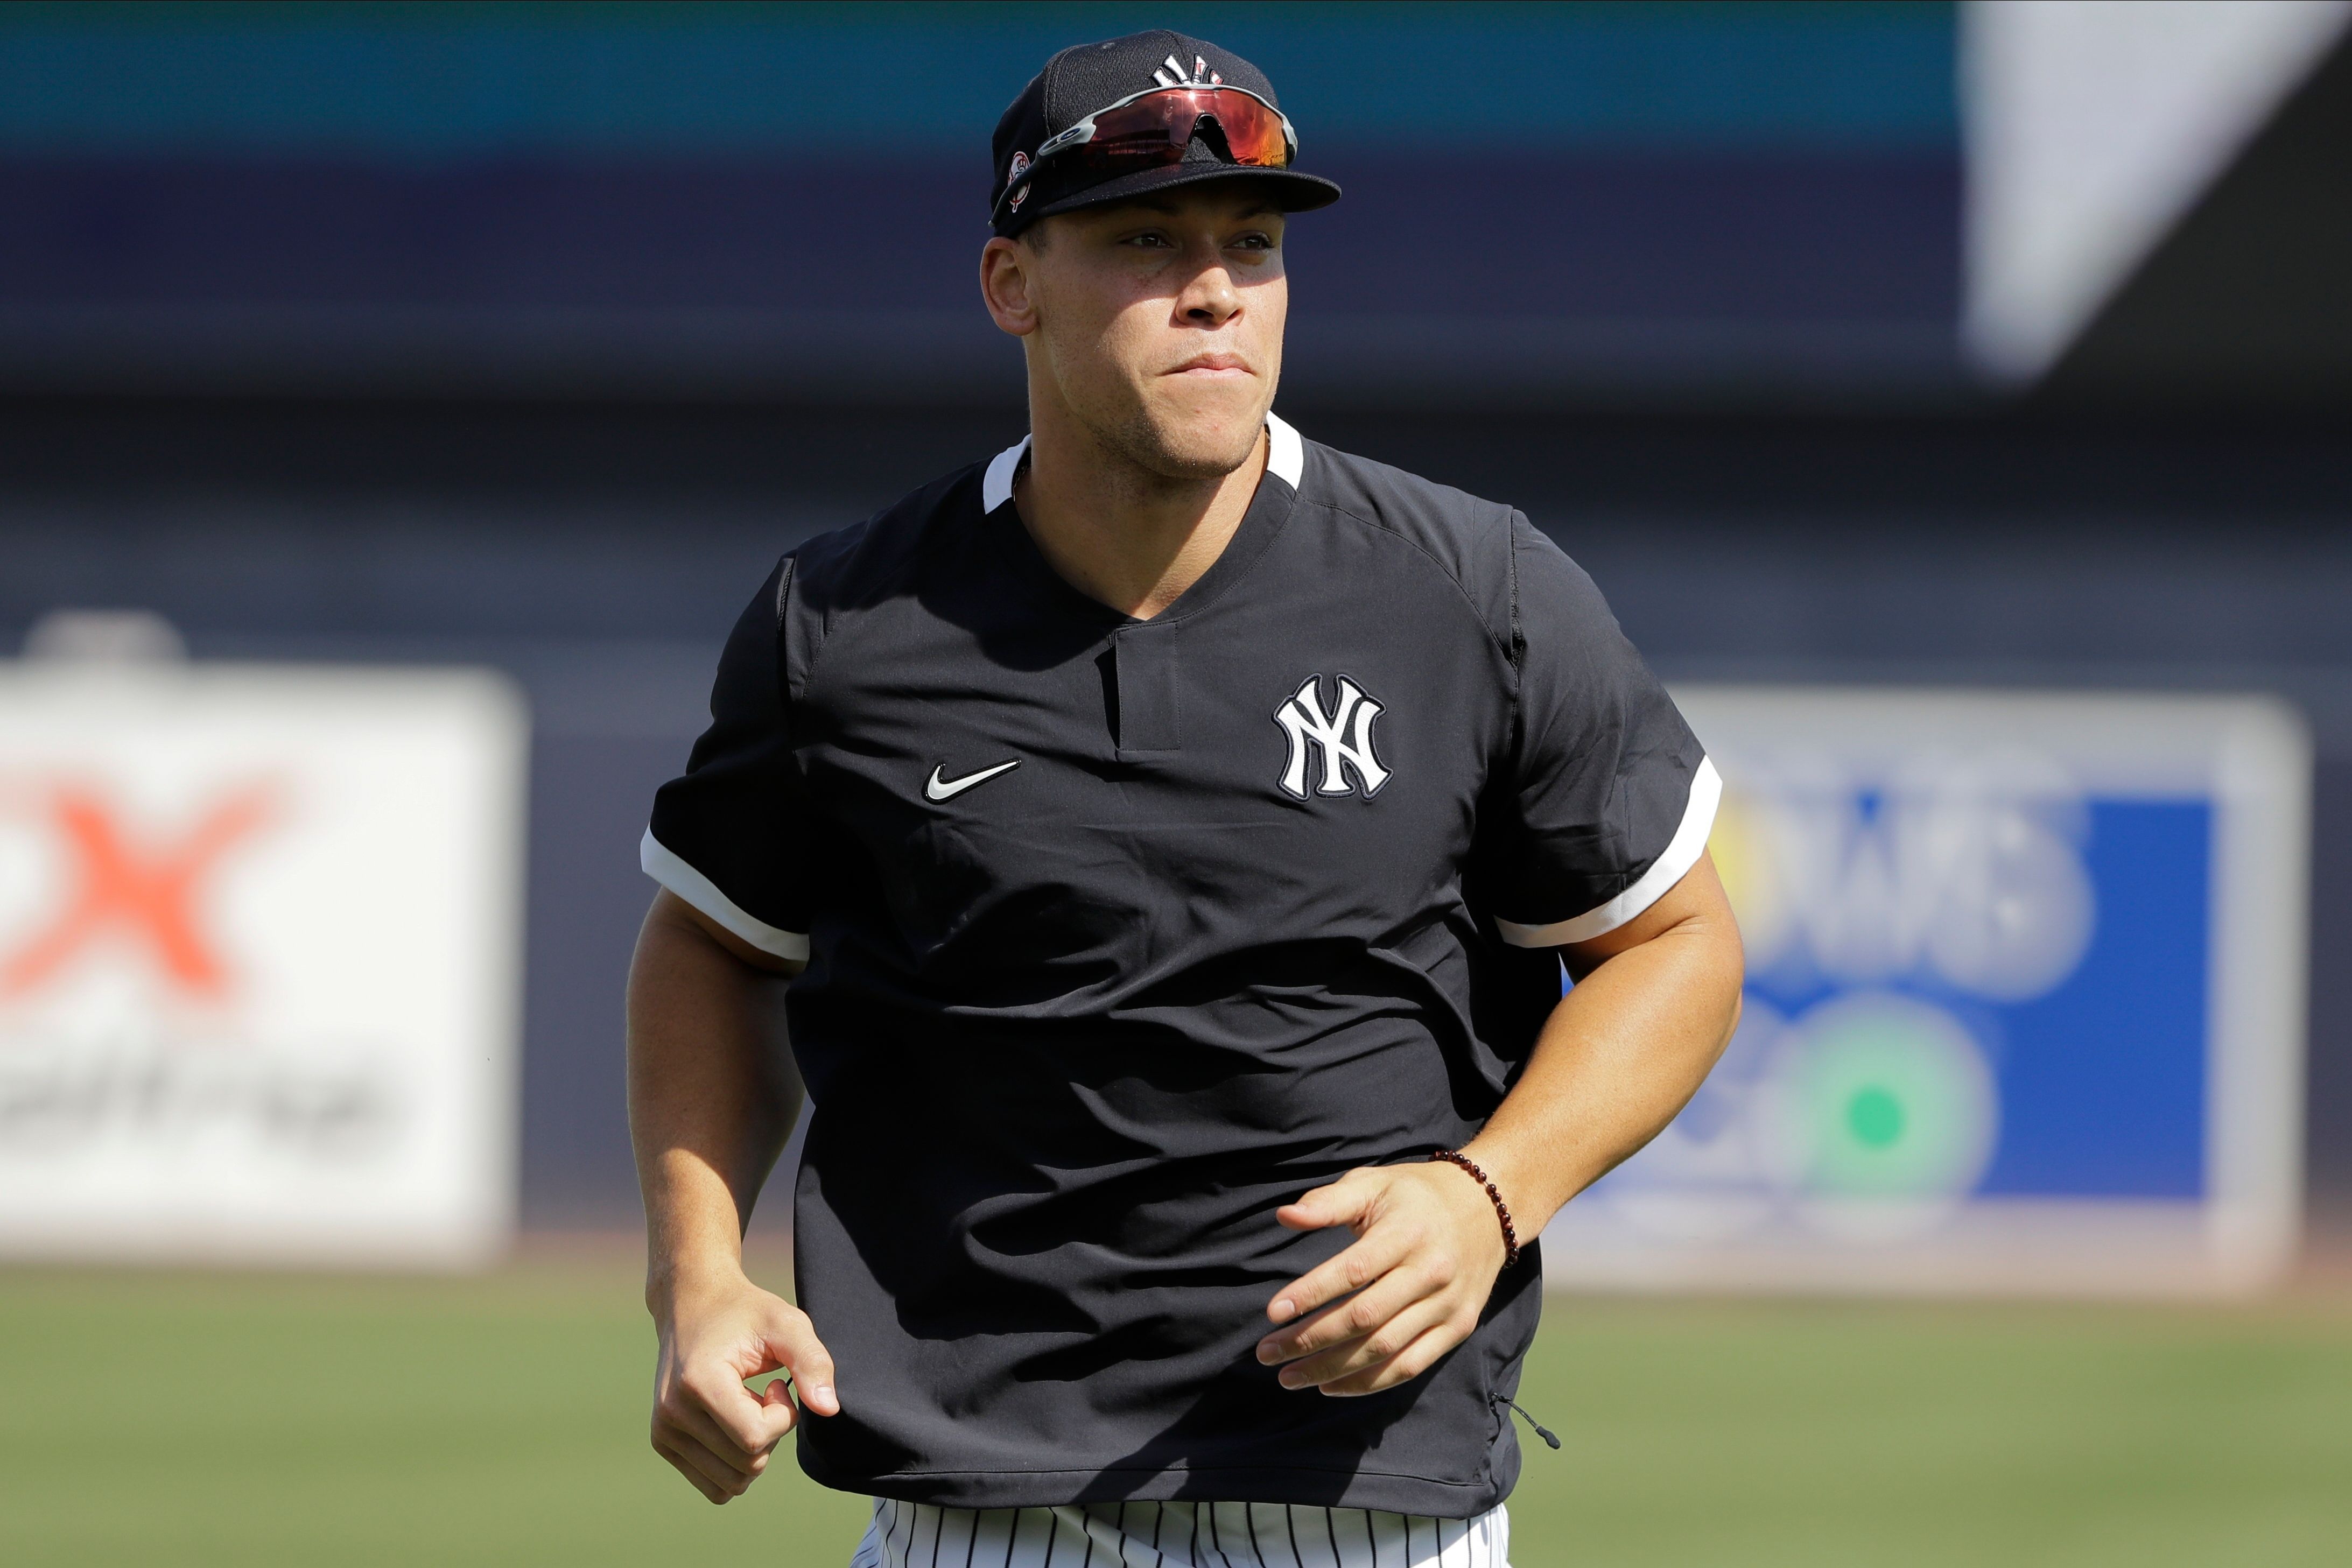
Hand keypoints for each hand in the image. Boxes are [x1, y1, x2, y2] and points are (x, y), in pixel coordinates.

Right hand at [649, 1268, 839, 1503]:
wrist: (692, 1304)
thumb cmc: (745, 1313)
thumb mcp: (786, 1324)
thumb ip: (812, 1362)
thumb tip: (829, 1409)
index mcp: (697, 1382)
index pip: (755, 1438)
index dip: (782, 1416)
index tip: (778, 1384)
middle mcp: (671, 1413)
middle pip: (746, 1465)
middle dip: (771, 1433)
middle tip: (765, 1393)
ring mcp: (663, 1432)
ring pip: (732, 1483)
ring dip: (753, 1452)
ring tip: (747, 1406)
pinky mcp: (663, 1443)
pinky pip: (714, 1486)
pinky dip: (735, 1464)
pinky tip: (733, 1423)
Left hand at [1256, 1159, 1508, 1395]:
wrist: (1488, 1208)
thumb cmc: (1415, 1196)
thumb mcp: (1373, 1183)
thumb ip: (1328, 1202)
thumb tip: (1284, 1217)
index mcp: (1407, 1232)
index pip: (1354, 1270)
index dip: (1311, 1293)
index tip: (1273, 1312)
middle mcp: (1431, 1271)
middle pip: (1365, 1317)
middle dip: (1311, 1339)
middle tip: (1267, 1354)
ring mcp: (1448, 1305)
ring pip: (1385, 1348)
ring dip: (1332, 1369)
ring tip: (1290, 1376)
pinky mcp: (1457, 1328)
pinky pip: (1410, 1366)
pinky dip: (1369, 1382)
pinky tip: (1331, 1386)